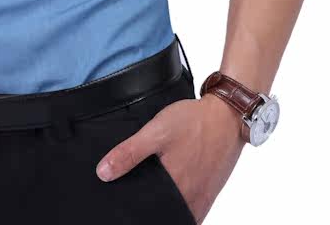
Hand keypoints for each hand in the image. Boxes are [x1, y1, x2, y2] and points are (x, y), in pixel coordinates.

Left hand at [96, 94, 243, 222]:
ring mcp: (202, 198)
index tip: (121, 206)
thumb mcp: (155, 131)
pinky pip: (192, 209)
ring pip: (178, 214)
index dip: (133, 211)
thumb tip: (103, 173)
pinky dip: (180, 205)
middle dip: (148, 210)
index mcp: (174, 188)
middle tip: (136, 199)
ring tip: (150, 195)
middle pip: (163, 214)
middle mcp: (190, 199)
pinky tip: (172, 190)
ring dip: (164, 209)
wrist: (226, 115)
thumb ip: (129, 153)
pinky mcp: (209, 192)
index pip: (147, 211)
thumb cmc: (193, 121)